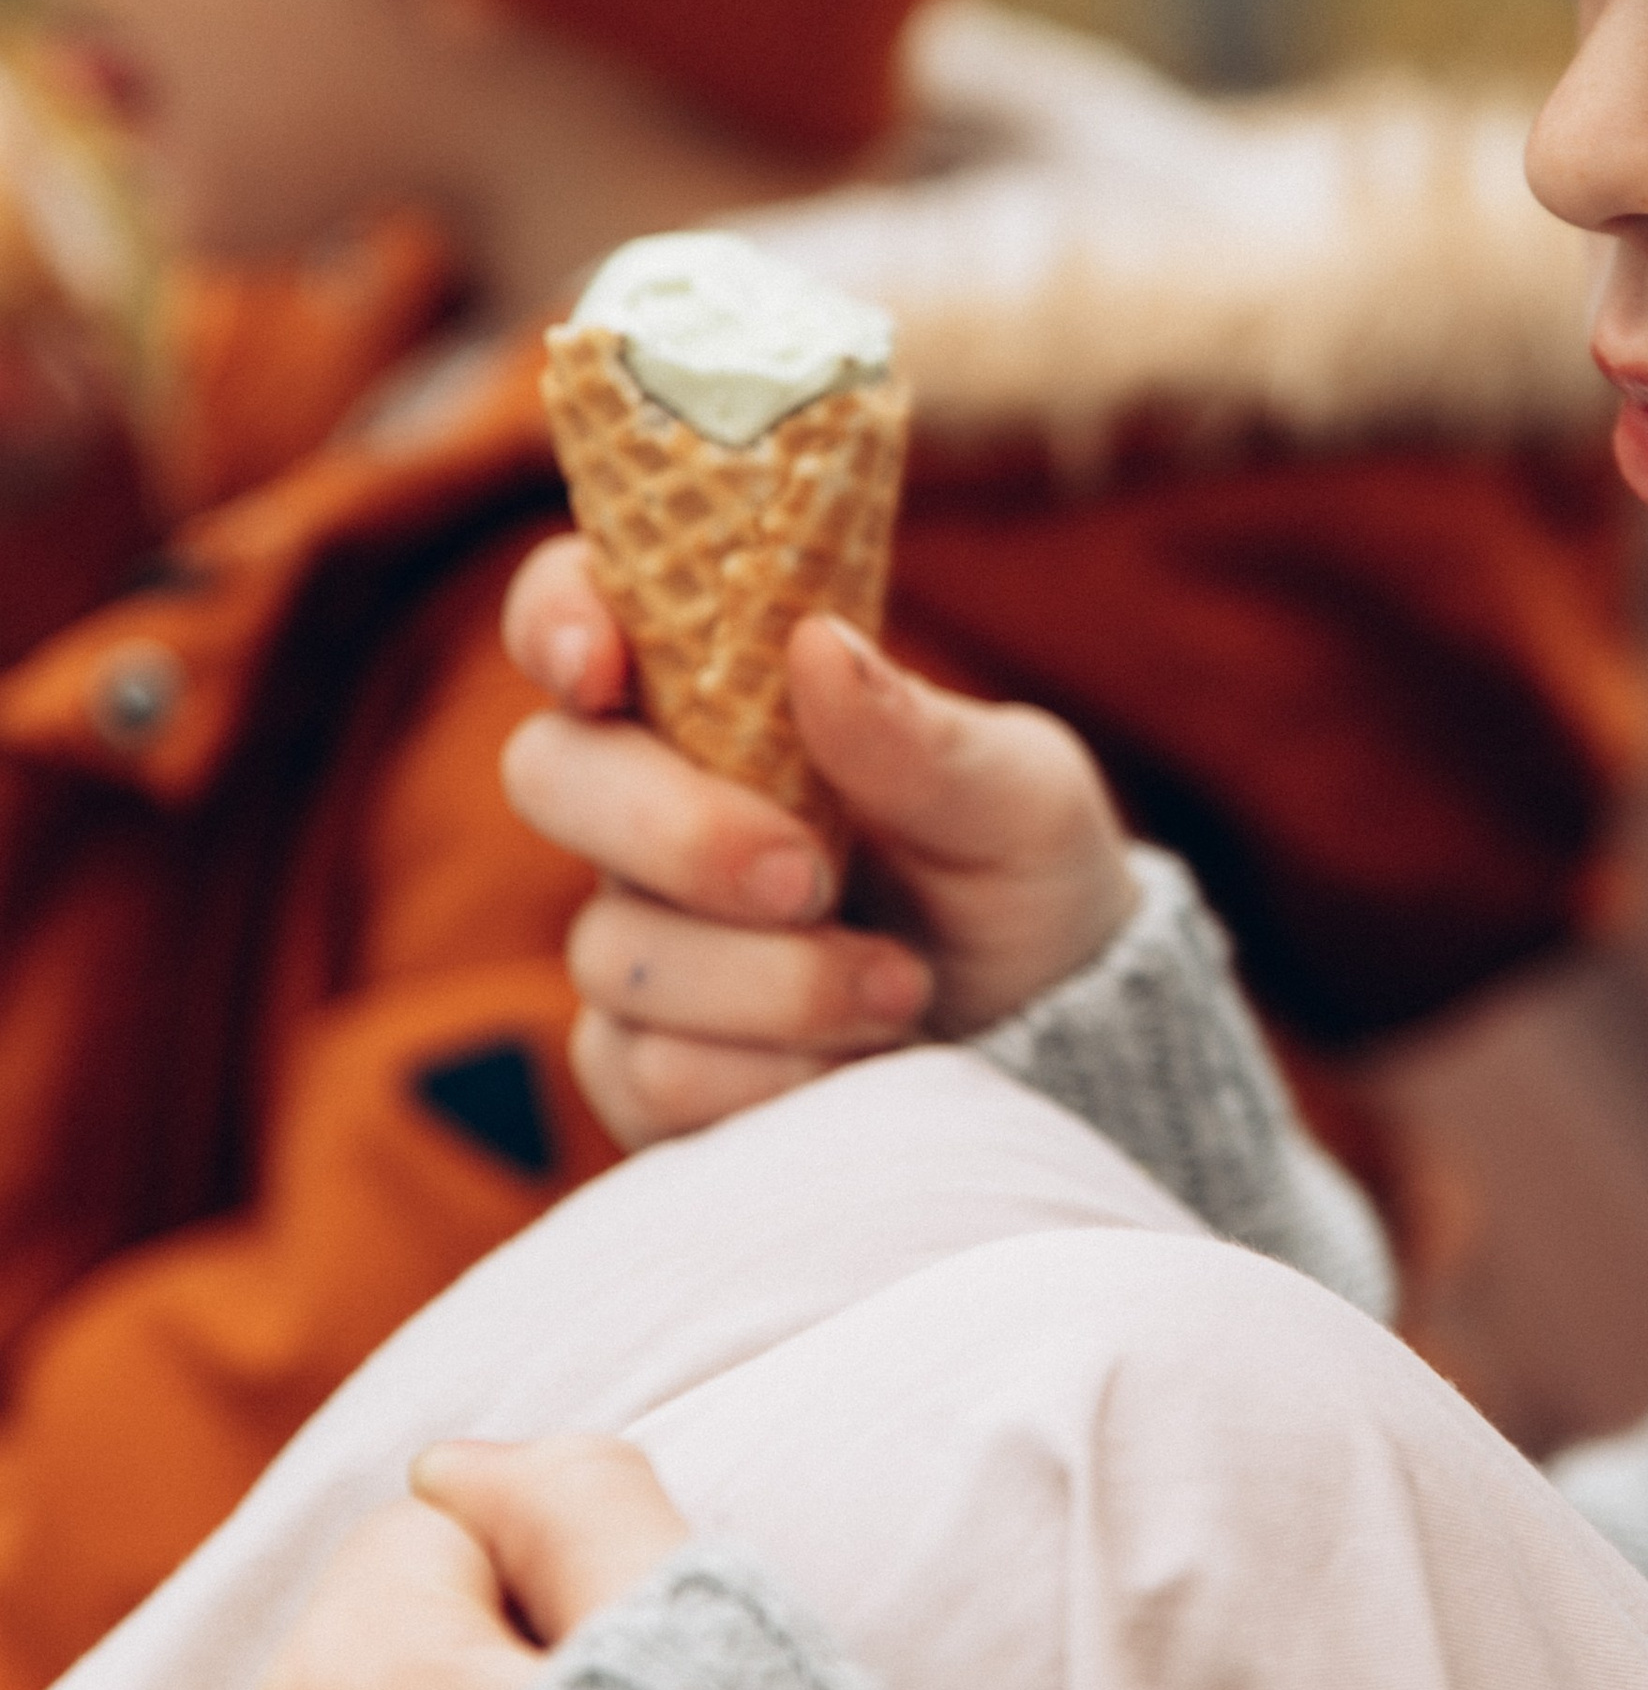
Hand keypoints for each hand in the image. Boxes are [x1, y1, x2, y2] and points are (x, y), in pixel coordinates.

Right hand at [502, 536, 1139, 1150]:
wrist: (1055, 1034)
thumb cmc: (1021, 875)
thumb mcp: (1018, 795)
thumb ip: (920, 733)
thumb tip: (817, 645)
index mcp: (723, 695)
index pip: (577, 612)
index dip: (556, 617)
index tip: (601, 666)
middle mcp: (654, 805)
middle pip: (551, 775)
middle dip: (678, 831)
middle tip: (811, 878)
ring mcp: (641, 935)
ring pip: (612, 947)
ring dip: (771, 981)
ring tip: (902, 986)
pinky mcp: (647, 1062)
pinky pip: (645, 1069)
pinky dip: (763, 1077)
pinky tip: (854, 1064)